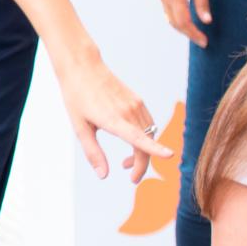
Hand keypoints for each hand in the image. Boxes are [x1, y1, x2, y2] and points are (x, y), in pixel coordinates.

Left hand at [56, 52, 173, 181]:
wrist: (83, 68)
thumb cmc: (77, 97)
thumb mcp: (79, 128)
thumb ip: (93, 153)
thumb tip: (103, 175)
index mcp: (113, 119)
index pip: (138, 137)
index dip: (155, 148)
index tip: (169, 156)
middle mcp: (129, 112)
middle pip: (146, 144)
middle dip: (142, 164)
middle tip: (132, 177)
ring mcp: (136, 105)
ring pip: (150, 135)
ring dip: (143, 152)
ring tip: (126, 161)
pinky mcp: (139, 101)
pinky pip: (149, 125)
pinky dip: (145, 138)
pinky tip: (131, 141)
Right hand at [159, 0, 210, 45]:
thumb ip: (202, 3)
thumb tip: (206, 21)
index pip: (183, 21)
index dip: (194, 33)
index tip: (204, 41)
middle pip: (176, 23)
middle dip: (189, 34)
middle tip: (203, 42)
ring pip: (171, 20)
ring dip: (183, 29)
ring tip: (197, 35)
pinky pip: (170, 13)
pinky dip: (179, 21)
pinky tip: (189, 25)